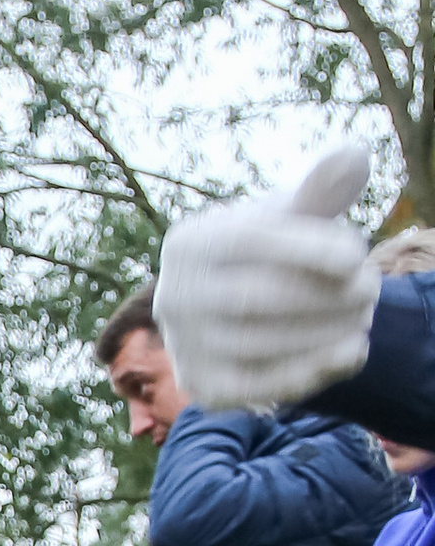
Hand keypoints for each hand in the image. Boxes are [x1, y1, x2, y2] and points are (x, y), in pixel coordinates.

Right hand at [154, 147, 380, 410]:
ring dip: (326, 331)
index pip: (247, 243)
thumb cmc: (275, 249)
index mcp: (189, 242)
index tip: (359, 254)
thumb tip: (352, 157)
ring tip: (366, 314)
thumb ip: (320, 187)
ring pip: (259, 343)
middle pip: (253, 298)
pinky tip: (354, 351)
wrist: (236, 307)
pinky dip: (311, 372)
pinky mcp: (203, 387)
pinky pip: (258, 386)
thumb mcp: (293, 213)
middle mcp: (172, 296)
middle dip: (324, 294)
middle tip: (372, 287)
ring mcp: (183, 346)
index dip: (307, 249)